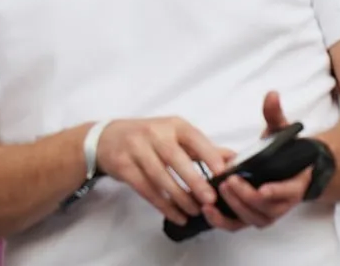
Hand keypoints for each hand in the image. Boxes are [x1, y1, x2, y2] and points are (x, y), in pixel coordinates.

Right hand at [94, 117, 232, 225]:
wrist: (106, 138)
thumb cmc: (149, 137)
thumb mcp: (175, 135)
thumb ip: (202, 148)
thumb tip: (233, 159)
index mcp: (173, 124)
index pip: (194, 138)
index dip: (208, 154)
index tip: (222, 172)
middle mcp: (154, 134)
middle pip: (175, 158)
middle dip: (194, 180)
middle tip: (210, 199)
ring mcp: (136, 149)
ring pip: (159, 177)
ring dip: (178, 197)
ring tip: (194, 211)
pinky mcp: (123, 166)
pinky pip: (145, 189)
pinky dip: (162, 204)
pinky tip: (176, 215)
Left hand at [208, 91, 320, 230]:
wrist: (287, 169)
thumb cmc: (285, 150)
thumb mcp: (282, 130)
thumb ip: (275, 114)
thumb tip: (271, 95)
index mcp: (296, 182)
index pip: (289, 192)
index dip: (276, 191)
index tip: (262, 188)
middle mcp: (282, 202)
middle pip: (265, 208)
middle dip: (245, 196)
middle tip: (229, 182)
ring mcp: (266, 213)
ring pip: (250, 218)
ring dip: (233, 208)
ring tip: (216, 193)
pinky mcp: (250, 217)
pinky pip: (237, 225)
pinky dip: (222, 221)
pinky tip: (208, 209)